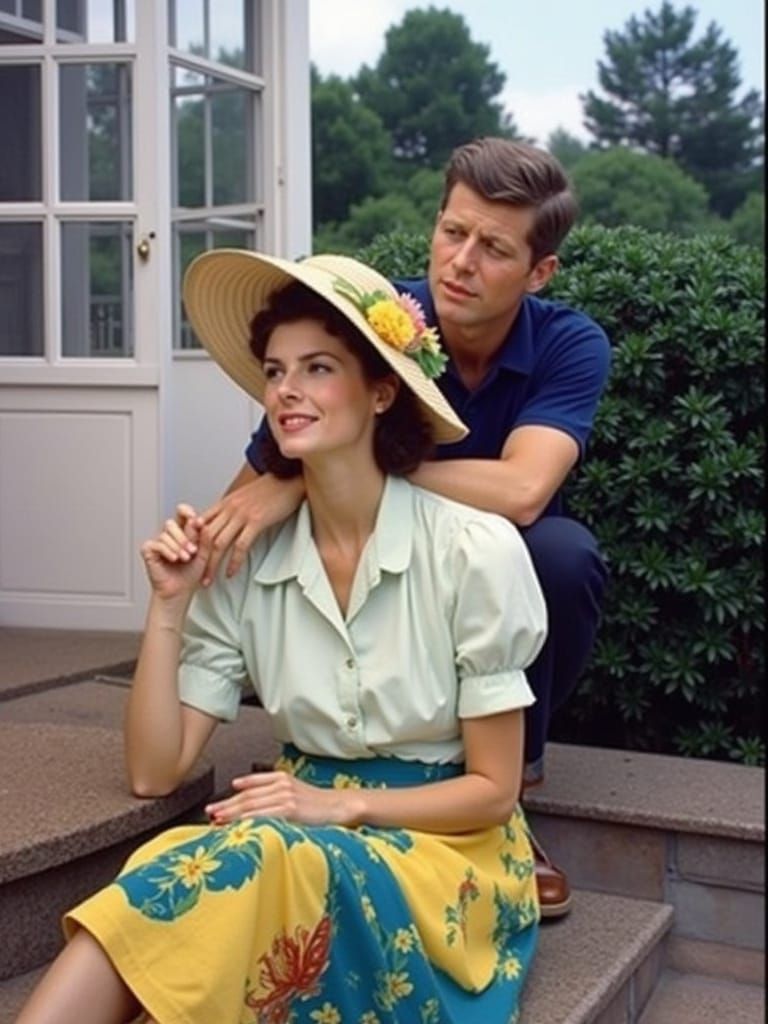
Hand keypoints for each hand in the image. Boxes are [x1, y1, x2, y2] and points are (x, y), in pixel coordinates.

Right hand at [140, 504, 207, 600]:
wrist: (180, 591)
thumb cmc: (190, 574)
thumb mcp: (204, 554)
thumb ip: (204, 538)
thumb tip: (202, 523)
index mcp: (183, 532)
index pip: (181, 514)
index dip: (186, 512)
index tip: (195, 518)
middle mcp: (169, 535)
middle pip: (172, 523)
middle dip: (184, 537)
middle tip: (193, 551)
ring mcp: (158, 542)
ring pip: (165, 534)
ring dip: (178, 547)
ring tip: (185, 558)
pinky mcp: (149, 550)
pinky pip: (157, 544)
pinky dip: (167, 551)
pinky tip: (174, 559)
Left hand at [199, 472, 304, 585]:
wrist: (289, 478)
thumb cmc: (271, 488)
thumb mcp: (245, 496)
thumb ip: (232, 509)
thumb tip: (225, 523)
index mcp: (225, 502)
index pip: (201, 524)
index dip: (193, 543)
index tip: (191, 558)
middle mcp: (229, 508)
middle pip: (206, 537)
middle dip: (199, 559)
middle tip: (196, 576)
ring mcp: (241, 515)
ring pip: (219, 543)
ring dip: (212, 565)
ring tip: (209, 581)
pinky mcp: (256, 522)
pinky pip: (240, 546)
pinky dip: (234, 562)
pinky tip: (231, 573)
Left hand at [205, 771, 358, 826]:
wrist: (340, 807)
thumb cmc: (317, 805)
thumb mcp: (295, 793)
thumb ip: (275, 796)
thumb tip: (252, 809)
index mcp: (281, 778)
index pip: (250, 787)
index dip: (231, 797)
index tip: (216, 806)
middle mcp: (281, 784)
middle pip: (247, 796)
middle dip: (226, 806)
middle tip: (210, 814)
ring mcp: (286, 796)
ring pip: (252, 805)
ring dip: (232, 814)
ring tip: (217, 822)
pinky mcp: (291, 808)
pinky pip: (264, 815)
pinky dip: (249, 820)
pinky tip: (238, 826)